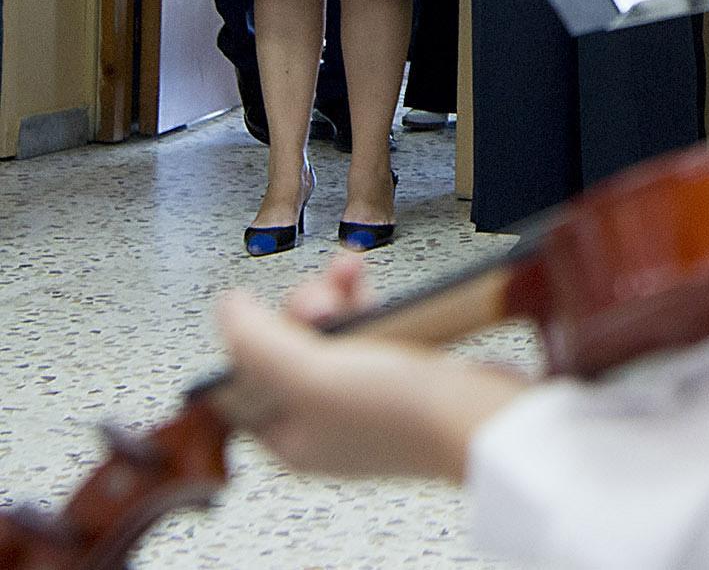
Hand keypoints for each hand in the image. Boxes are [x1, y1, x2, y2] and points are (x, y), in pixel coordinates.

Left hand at [213, 255, 529, 483]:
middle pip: (287, 349)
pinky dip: (363, 298)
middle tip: (322, 299)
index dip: (249, 341)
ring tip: (347, 273)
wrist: (481, 415)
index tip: (262, 313)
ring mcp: (364, 395)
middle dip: (301, 310)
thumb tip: (226, 309)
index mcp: (288, 436)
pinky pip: (368, 327)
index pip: (242, 384)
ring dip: (332, 295)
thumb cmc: (403, 414)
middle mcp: (323, 419)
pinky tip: (364, 280)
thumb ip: (257, 341)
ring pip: (329, 332)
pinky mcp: (402, 372)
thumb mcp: (310, 375)